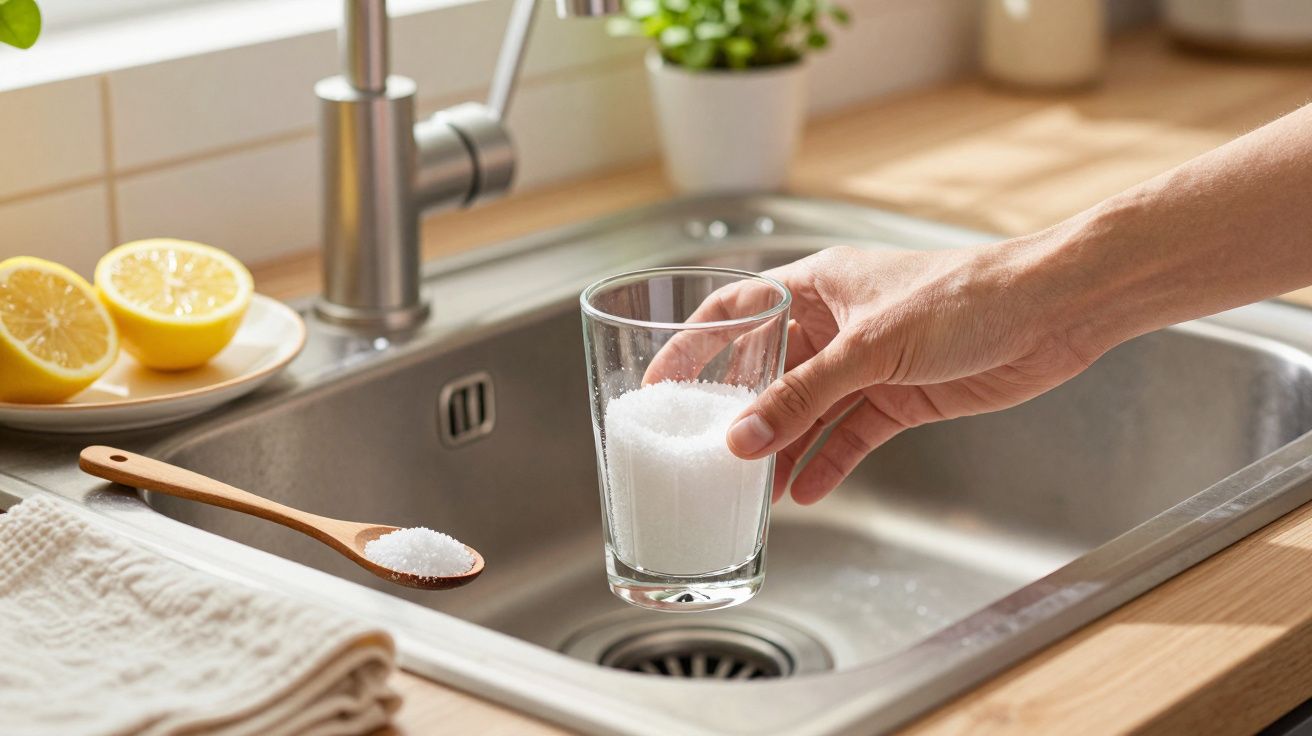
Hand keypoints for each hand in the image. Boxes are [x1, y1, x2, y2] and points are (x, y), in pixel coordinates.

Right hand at [700, 244, 1096, 504]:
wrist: (1051, 313)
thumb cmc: (967, 296)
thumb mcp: (871, 347)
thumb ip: (804, 396)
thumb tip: (744, 438)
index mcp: (816, 285)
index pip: (736, 312)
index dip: (694, 346)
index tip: (660, 384)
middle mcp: (835, 323)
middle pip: (769, 372)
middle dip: (741, 415)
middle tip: (707, 454)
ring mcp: (867, 363)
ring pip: (808, 412)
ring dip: (784, 449)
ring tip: (752, 490)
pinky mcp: (899, 397)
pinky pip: (849, 434)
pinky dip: (828, 462)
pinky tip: (806, 491)